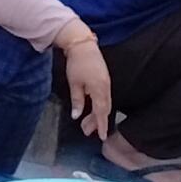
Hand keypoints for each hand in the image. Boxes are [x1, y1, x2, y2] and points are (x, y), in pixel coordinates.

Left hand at [54, 26, 114, 142]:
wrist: (83, 45)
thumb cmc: (77, 63)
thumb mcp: (74, 83)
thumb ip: (77, 101)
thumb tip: (77, 116)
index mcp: (99, 89)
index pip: (101, 112)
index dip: (101, 125)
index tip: (101, 136)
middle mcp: (106, 87)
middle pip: (104, 109)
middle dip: (97, 122)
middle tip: (86, 131)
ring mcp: (106, 83)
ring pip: (105, 104)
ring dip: (98, 115)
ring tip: (87, 124)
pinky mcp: (104, 80)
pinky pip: (104, 97)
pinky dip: (99, 106)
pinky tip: (92, 109)